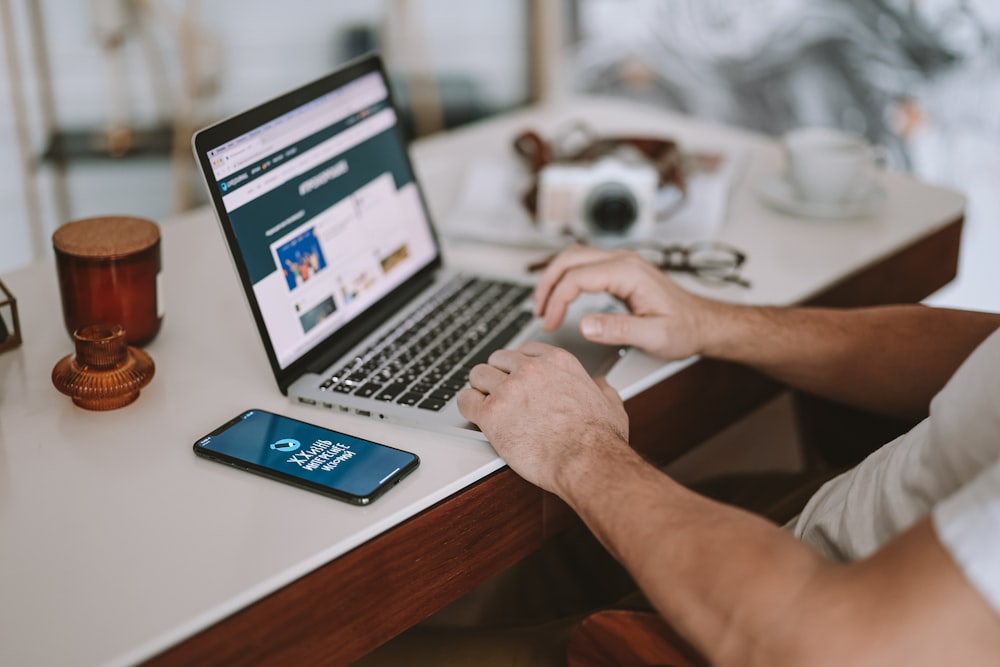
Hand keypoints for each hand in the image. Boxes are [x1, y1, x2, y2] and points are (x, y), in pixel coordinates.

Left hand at [457, 341, 629, 494]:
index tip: (516, 375)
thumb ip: (602, 389)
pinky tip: (473, 413)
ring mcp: (509, 390)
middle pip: (498, 359)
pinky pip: (465, 400)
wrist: (585, 462)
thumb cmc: (599, 439)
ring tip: (484, 402)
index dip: (518, 364)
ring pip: (478, 375)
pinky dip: (467, 406)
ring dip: (480, 389)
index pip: (525, 349)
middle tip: (499, 392)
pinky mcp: (491, 413)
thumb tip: (601, 384)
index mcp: (558, 362)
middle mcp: (531, 370)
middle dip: (497, 375)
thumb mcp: (611, 405)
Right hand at [533, 244, 720, 360]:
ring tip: (543, 305)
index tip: (549, 323)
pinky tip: (561, 296)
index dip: (557, 301)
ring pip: (574, 257)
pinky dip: (566, 278)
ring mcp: (622, 263)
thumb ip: (618, 330)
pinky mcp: (620, 271)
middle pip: (569, 258)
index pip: (577, 277)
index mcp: (629, 273)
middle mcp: (623, 261)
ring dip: (554, 278)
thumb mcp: (654, 336)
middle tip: (538, 311)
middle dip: (547, 283)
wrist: (703, 323)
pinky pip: (584, 265)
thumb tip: (585, 325)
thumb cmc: (684, 329)